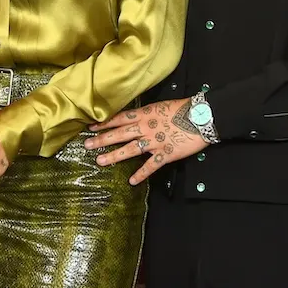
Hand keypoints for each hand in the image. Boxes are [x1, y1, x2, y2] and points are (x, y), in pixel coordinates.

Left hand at [84, 98, 206, 184]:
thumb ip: (146, 113)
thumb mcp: (160, 106)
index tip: (90, 127)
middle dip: (102, 139)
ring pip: (130, 149)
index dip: (104, 123)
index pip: (120, 118)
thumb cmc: (182, 109)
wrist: (201, 117)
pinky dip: (141, 174)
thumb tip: (134, 117)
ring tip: (100, 161)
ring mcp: (155, 142)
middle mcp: (146, 128)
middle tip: (87, 145)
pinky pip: (151, 165)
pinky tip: (132, 181)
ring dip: (114, 156)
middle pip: (120, 134)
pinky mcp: (165, 154)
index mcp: (145, 114)